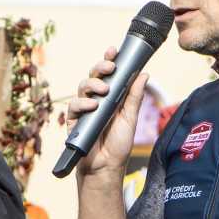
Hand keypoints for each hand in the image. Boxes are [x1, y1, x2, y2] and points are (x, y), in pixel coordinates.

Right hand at [65, 47, 146, 182]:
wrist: (106, 167)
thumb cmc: (119, 145)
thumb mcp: (130, 118)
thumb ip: (134, 97)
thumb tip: (144, 74)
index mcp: (111, 97)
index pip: (109, 74)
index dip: (109, 60)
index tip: (114, 51)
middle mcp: (97, 99)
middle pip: (94, 75)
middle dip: (100, 67)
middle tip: (110, 68)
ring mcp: (84, 108)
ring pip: (82, 86)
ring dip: (92, 84)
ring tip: (103, 91)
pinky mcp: (74, 120)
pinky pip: (74, 104)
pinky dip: (82, 103)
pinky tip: (92, 106)